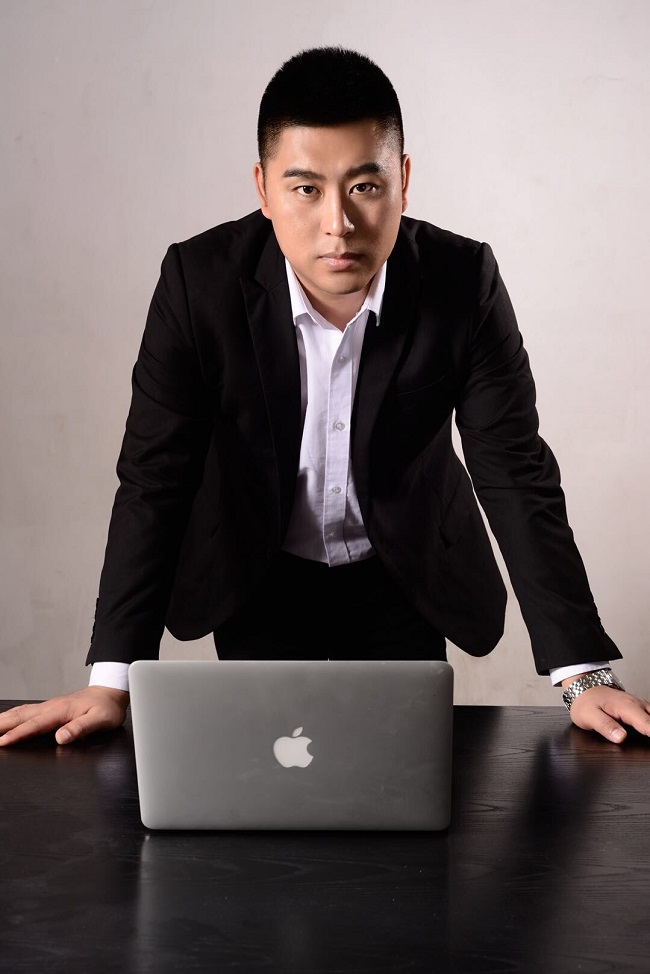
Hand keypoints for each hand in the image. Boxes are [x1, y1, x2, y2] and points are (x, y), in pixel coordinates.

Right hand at [0, 686, 129, 746]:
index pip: (35, 725)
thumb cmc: (106, 707)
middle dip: (2, 725)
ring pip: (21, 712)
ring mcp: (50, 706)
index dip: (18, 734)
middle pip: (21, 716)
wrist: (110, 692)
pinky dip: (13, 715)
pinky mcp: (50, 708)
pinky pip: (27, 711)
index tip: (3, 742)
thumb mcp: (100, 720)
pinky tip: (7, 719)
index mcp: (61, 711)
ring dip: (4, 719)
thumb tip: (62, 737)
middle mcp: (52, 707)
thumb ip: (80, 728)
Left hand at [565, 683, 649, 743]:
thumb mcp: (589, 716)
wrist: (584, 689)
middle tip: (648, 747)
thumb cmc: (586, 702)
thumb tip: (621, 737)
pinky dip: (649, 724)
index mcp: (626, 706)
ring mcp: (639, 705)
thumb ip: (605, 726)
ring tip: (647, 739)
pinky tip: (646, 732)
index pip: (647, 723)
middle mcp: (636, 704)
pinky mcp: (639, 708)